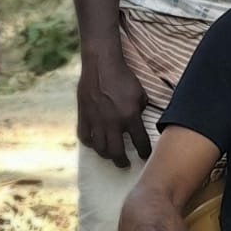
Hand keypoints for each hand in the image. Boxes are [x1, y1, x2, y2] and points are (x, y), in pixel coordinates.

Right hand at [76, 49, 150, 167]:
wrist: (101, 66)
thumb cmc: (124, 78)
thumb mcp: (141, 94)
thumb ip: (141, 111)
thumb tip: (138, 123)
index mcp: (130, 117)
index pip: (140, 142)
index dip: (144, 151)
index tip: (146, 157)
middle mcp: (112, 123)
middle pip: (117, 152)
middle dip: (122, 161)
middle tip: (126, 164)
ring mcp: (96, 121)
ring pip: (100, 148)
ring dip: (107, 155)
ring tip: (112, 156)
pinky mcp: (83, 117)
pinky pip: (85, 137)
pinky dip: (90, 144)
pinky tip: (95, 144)